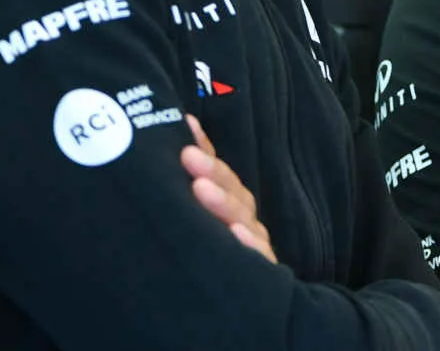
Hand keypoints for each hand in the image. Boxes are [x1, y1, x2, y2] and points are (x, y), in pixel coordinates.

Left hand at [182, 114, 275, 262]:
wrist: (236, 312)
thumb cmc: (210, 253)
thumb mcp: (199, 217)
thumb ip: (196, 181)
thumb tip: (180, 131)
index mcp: (230, 205)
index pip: (220, 172)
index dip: (206, 148)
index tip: (186, 127)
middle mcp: (243, 222)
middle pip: (233, 192)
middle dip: (211, 172)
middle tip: (187, 158)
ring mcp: (252, 247)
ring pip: (243, 220)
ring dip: (223, 202)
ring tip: (201, 189)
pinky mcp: (259, 272)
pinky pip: (256, 259)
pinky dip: (246, 246)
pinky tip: (234, 234)